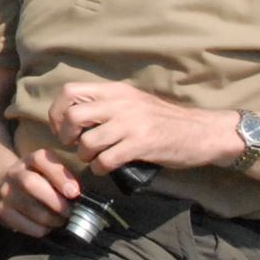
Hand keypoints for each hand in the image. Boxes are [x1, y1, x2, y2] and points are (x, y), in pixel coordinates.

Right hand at [0, 148, 82, 237]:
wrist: (5, 184)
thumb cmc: (39, 179)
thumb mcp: (50, 171)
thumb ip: (65, 178)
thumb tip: (81, 197)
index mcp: (30, 160)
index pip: (41, 160)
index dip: (59, 176)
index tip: (75, 193)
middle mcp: (15, 172)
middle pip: (30, 183)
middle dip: (54, 201)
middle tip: (70, 212)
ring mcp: (5, 192)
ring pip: (28, 207)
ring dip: (50, 218)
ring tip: (61, 221)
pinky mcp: (2, 210)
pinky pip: (23, 224)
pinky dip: (40, 229)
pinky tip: (47, 227)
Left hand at [47, 81, 233, 175]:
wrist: (201, 131)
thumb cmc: (164, 120)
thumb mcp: (134, 102)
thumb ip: (107, 105)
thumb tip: (74, 117)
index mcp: (116, 91)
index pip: (70, 91)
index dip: (58, 112)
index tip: (63, 127)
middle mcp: (121, 103)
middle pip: (73, 116)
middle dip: (66, 135)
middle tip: (74, 145)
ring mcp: (131, 124)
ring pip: (88, 141)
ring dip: (84, 155)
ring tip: (93, 158)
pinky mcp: (141, 144)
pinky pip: (106, 159)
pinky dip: (100, 168)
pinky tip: (105, 168)